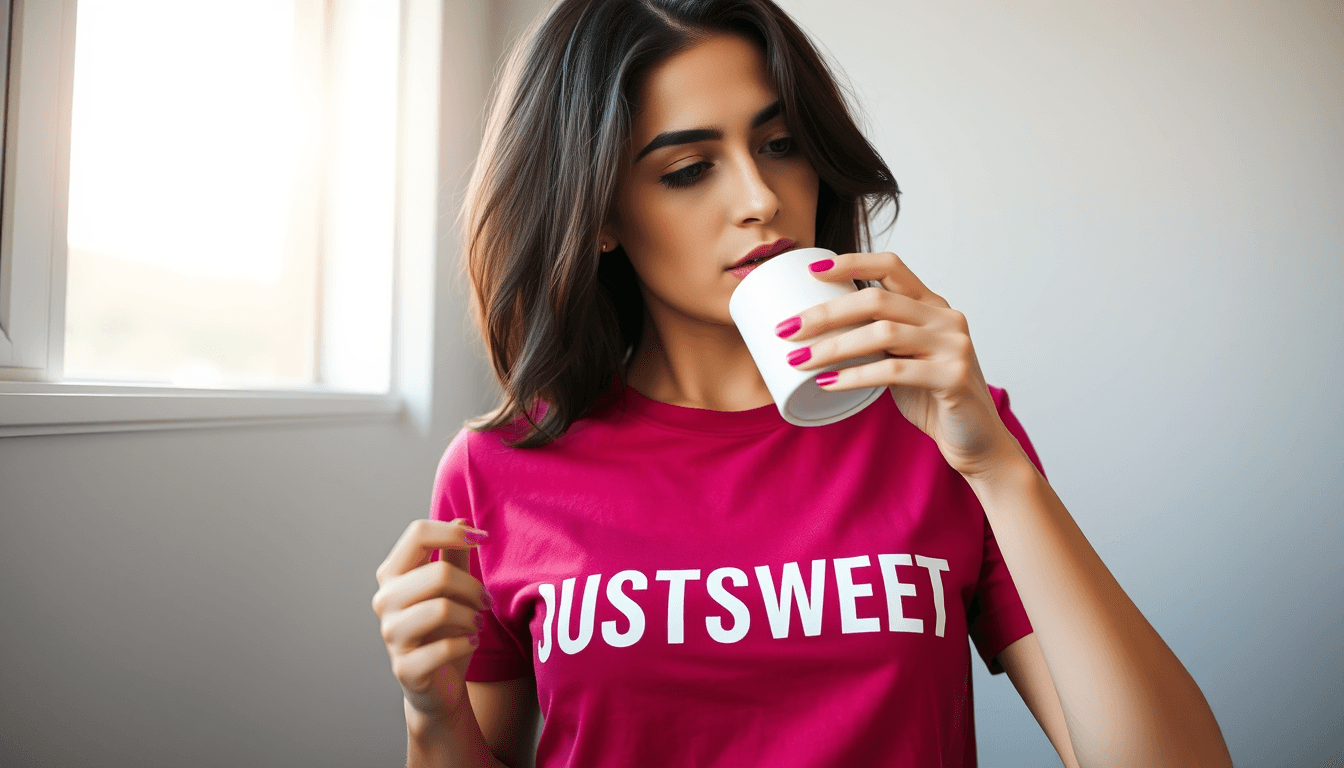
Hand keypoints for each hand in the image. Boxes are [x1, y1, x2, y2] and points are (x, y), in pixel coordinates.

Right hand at [372, 518, 490, 721]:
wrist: (438, 684)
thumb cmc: (444, 629)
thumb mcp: (453, 589)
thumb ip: (454, 556)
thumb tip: (461, 519)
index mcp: (393, 574)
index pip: (417, 534)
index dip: (454, 531)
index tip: (484, 538)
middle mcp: (385, 601)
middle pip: (438, 574)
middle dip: (473, 587)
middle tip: (487, 602)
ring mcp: (391, 635)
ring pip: (441, 609)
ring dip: (471, 616)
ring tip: (478, 623)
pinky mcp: (404, 668)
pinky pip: (444, 648)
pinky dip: (467, 644)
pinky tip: (471, 643)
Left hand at [776, 251, 1019, 477]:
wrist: (977, 440)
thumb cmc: (932, 397)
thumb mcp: (903, 359)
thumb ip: (877, 339)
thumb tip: (816, 330)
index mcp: (932, 306)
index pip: (891, 267)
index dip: (851, 263)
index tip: (811, 272)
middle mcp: (945, 318)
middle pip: (875, 301)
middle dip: (824, 314)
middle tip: (786, 330)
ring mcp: (953, 346)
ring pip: (881, 334)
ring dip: (832, 347)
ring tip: (798, 360)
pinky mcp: (953, 377)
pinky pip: (893, 371)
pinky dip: (854, 376)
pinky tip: (827, 383)